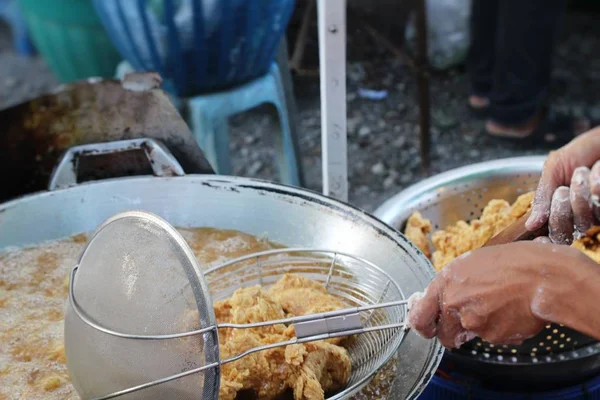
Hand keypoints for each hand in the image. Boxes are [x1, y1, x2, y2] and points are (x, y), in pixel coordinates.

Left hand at [407, 242, 599, 347]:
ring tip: (495, 307)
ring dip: (477, 329)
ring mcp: (473, 323)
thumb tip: (443, 297)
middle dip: (452, 332)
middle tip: (467, 320)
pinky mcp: (492, 337)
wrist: (543, 278)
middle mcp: (454, 305)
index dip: (422, 325)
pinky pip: (492, 338)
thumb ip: (453, 283)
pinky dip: (499, 330)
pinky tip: (510, 312)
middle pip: (443, 334)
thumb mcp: (473, 262)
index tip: (427, 325)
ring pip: (468, 336)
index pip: (418, 317)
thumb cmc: (513, 262)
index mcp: (445, 283)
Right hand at [526, 126, 599, 243]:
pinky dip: (595, 184)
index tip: (539, 238)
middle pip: (563, 234)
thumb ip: (541, 197)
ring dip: (578, 194)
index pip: (549, 237)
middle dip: (559, 212)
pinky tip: (595, 171)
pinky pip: (599, 206)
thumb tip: (529, 224)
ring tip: (581, 172)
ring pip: (583, 221)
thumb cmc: (577, 154)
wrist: (599, 143)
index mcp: (557, 211)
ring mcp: (595, 214)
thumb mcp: (551, 171)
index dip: (543, 241)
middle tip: (561, 190)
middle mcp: (576, 217)